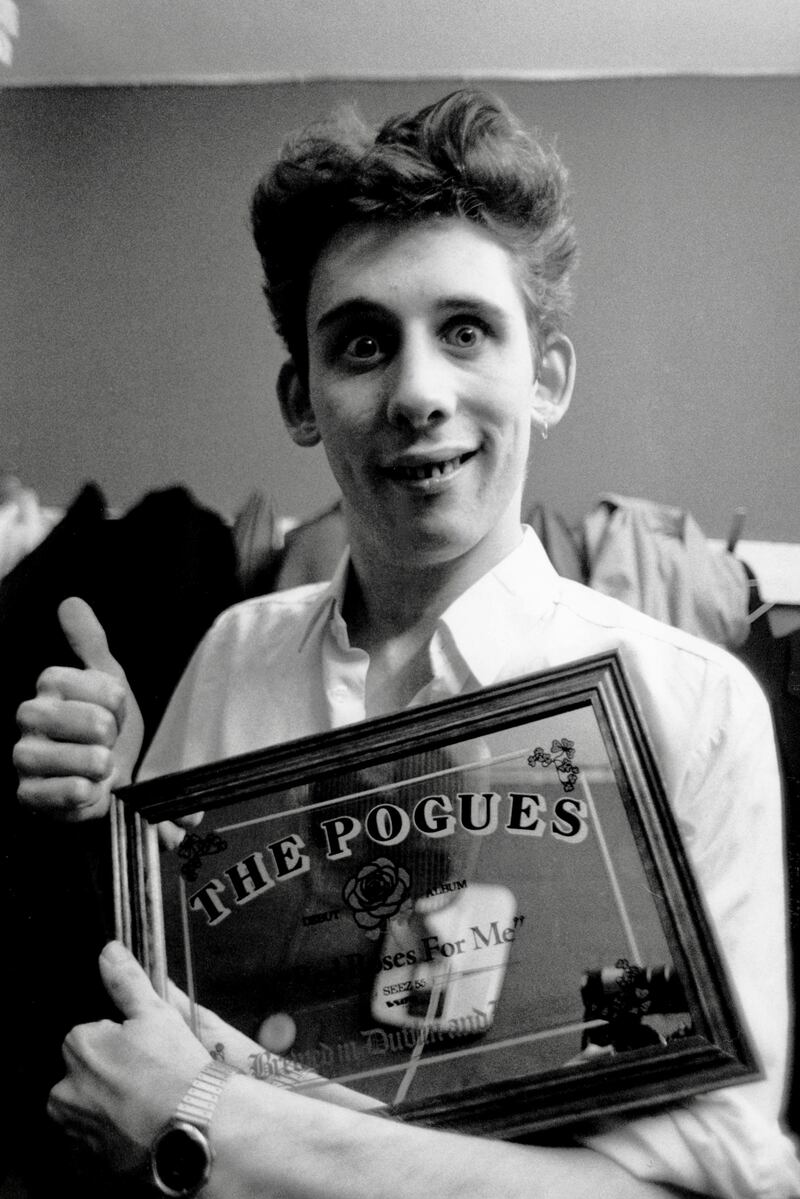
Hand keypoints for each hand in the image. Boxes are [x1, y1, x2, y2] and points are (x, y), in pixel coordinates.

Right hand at [14, 597, 144, 821]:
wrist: (107, 781)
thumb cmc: (107, 730)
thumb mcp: (108, 681)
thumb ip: (91, 642)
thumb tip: (70, 603)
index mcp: (50, 685)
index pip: (106, 689)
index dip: (120, 705)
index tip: (113, 713)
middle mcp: (29, 716)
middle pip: (96, 723)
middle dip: (113, 737)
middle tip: (103, 742)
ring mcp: (25, 757)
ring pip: (87, 759)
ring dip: (103, 766)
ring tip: (97, 766)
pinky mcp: (28, 795)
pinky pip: (72, 792)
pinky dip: (89, 793)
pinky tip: (87, 788)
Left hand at [48, 942, 209, 1166]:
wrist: (194, 1127)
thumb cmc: (174, 1065)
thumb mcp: (155, 1012)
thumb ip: (126, 980)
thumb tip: (107, 950)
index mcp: (77, 1048)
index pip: (86, 1035)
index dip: (116, 1039)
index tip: (140, 1047)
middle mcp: (65, 1091)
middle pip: (82, 1074)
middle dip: (106, 1073)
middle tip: (145, 1075)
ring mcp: (77, 1131)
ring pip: (88, 1108)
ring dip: (107, 1105)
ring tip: (146, 1102)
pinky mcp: (93, 1162)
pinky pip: (98, 1142)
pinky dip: (115, 1134)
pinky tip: (143, 1126)